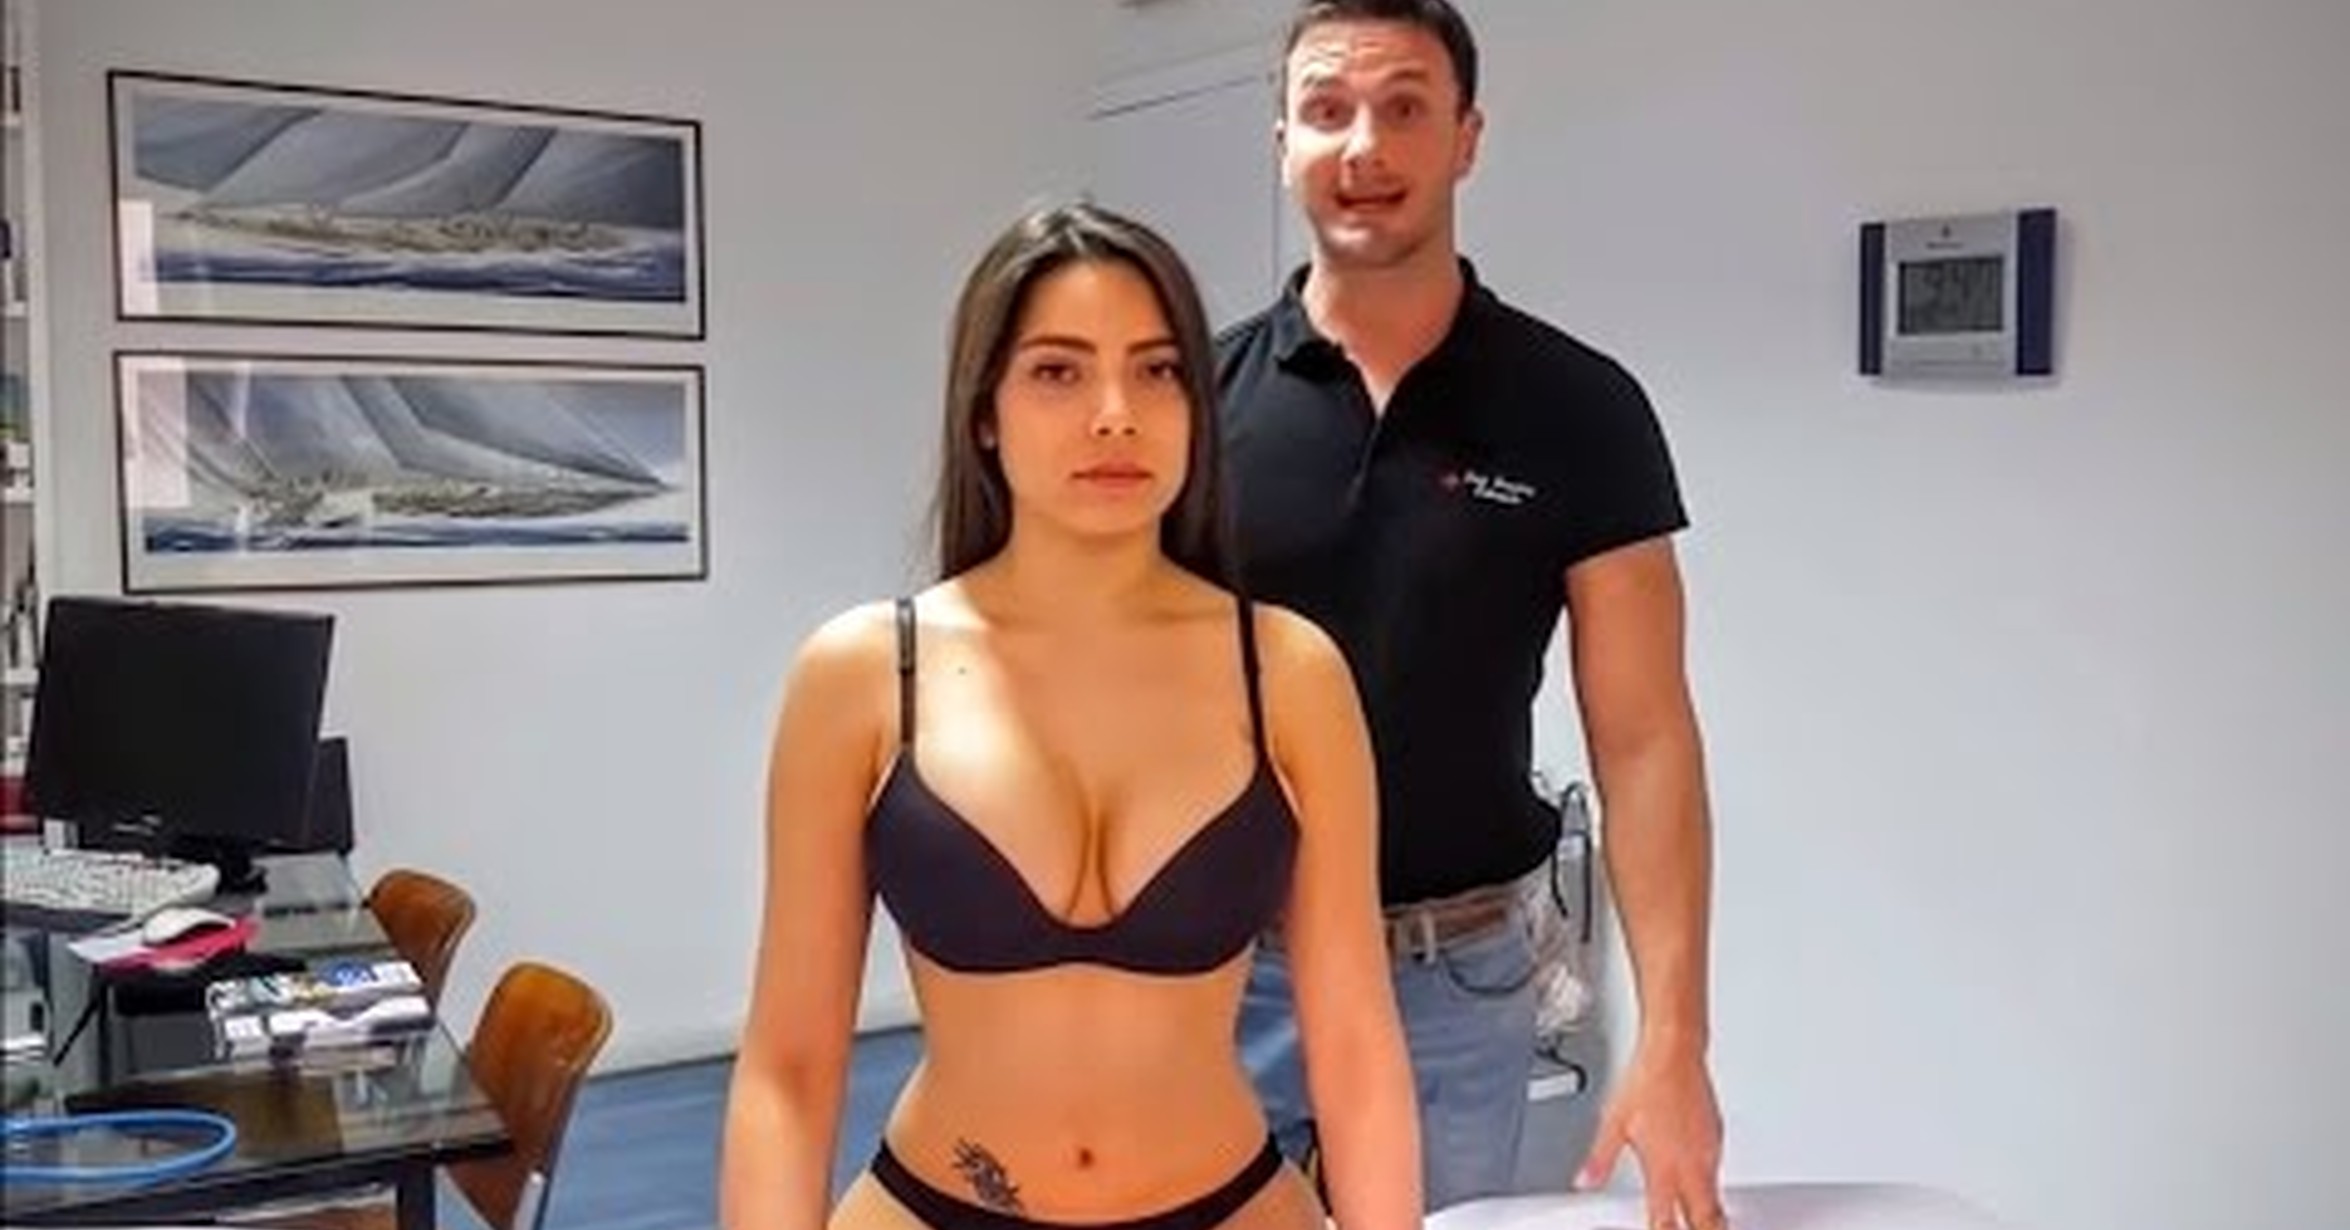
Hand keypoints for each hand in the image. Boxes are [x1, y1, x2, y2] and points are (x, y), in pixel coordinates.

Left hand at [1576, 1035, 1724, 1229]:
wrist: (1674, 1053)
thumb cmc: (1646, 1083)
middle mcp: (1692, 1164)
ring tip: (1704, 1224)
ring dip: (1708, 1214)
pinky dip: (1711, 1186)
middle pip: (1706, 1218)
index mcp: (1664, 1167)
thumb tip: (1584, 1182)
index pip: (1666, 1220)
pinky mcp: (1716, 1137)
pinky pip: (1717, 1172)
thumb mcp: (1613, 1123)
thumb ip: (1599, 1159)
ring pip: (1715, 1197)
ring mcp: (1708, 1151)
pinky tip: (1701, 1183)